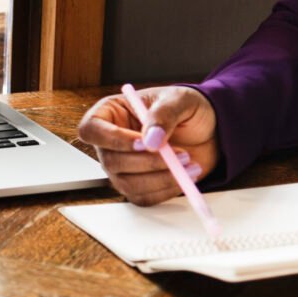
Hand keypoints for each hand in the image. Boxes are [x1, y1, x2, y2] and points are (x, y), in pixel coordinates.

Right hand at [76, 85, 218, 205]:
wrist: (206, 130)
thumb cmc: (186, 109)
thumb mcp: (179, 99)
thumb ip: (164, 114)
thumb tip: (151, 139)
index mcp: (111, 113)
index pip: (91, 129)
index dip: (112, 139)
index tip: (142, 142)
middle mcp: (111, 142)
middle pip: (110, 161)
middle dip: (146, 162)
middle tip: (178, 154)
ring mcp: (122, 167)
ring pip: (126, 183)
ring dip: (160, 178)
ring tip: (189, 164)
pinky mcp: (138, 185)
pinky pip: (143, 197)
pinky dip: (165, 190)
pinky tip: (185, 176)